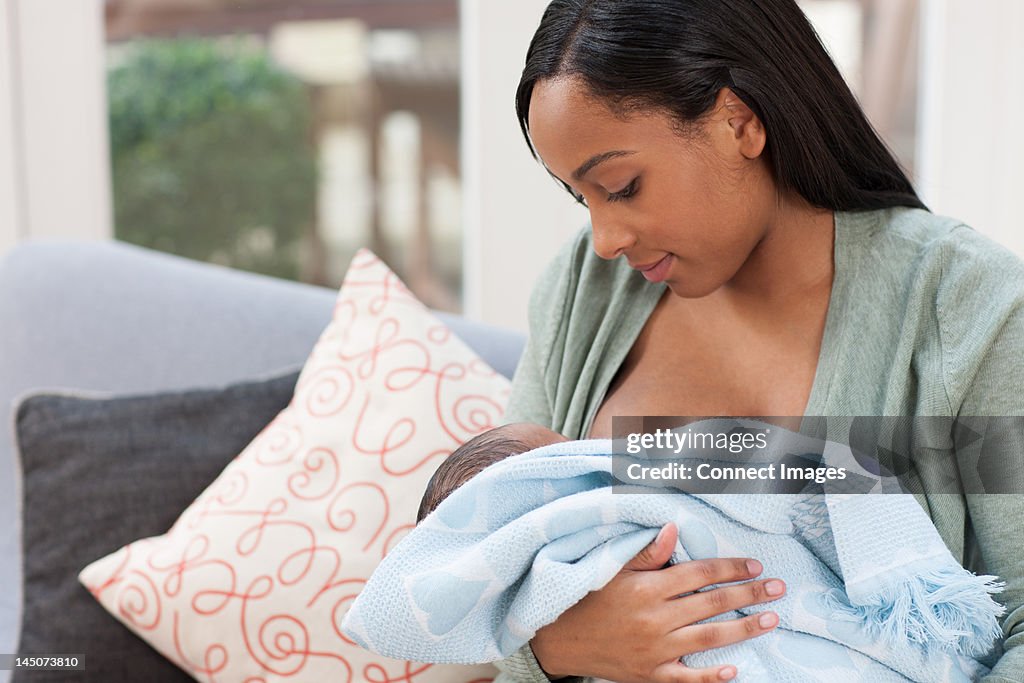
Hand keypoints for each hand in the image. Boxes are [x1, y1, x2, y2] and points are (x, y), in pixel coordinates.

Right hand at [530, 522, 784, 682]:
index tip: (755, 566)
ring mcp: (655, 650)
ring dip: (743, 629)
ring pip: (709, 638)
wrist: (560, 638)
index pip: (699, 574)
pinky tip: (734, 670)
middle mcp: (656, 619)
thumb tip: (674, 528)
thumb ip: (647, 552)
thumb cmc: (589, 597)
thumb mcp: (614, 568)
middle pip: (712, 604)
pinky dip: (711, 677)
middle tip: (777, 588)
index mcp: (648, 588)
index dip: (730, 568)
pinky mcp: (650, 674)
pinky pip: (687, 678)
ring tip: (770, 620)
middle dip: (749, 595)